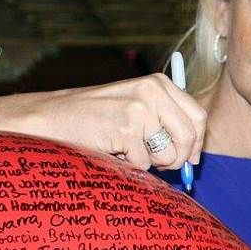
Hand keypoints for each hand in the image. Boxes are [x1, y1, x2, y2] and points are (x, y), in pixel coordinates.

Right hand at [26, 74, 207, 170]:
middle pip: (189, 136)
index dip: (198, 142)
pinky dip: (129, 165)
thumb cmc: (96, 117)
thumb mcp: (136, 106)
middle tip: (162, 165)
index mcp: (159, 84)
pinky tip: (112, 150)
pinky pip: (143, 163)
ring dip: (150, 162)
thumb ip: (166, 121)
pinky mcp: (126, 130)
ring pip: (168, 154)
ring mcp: (140, 110)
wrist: (53, 118)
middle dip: (179, 158)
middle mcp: (153, 92)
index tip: (192, 159)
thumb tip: (193, 156)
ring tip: (126, 149)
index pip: (198, 116)